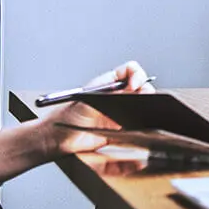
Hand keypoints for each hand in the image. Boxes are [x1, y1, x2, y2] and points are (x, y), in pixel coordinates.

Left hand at [39, 61, 156, 156]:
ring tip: (141, 111)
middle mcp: (118, 95)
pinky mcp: (124, 128)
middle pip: (142, 86)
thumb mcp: (87, 96)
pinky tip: (139, 124)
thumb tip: (129, 88)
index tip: (134, 85)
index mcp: (109, 83)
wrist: (61, 138)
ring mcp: (122, 111)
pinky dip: (144, 122)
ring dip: (147, 105)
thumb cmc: (68, 115)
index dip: (137, 75)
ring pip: (144, 104)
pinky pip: (141, 123)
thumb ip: (108, 90)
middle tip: (142, 99)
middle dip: (146, 90)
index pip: (130, 71)